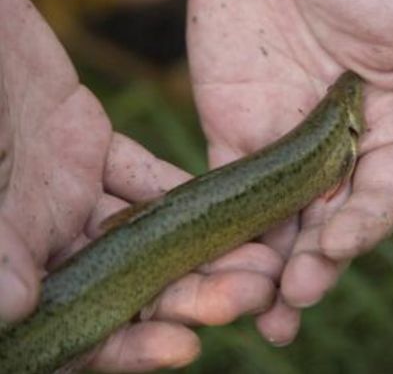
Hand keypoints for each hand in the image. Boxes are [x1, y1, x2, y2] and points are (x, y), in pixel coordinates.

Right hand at [0, 0, 280, 371]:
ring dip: (204, 243)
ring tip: (263, 254)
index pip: (76, 328)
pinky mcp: (85, 147)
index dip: (128, 348)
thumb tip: (13, 310)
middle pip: (131, 283)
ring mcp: (66, 194)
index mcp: (11, 261)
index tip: (187, 347)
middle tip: (256, 293)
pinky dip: (181, 190)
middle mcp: (43, 239)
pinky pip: (142, 175)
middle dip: (193, 294)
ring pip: (148, 231)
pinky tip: (230, 203)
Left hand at [185, 0, 392, 343]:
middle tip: (295, 301)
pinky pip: (229, 188)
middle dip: (316, 265)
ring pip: (281, 220)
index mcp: (391, 124)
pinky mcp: (235, 131)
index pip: (383, 192)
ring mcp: (285, 142)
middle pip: (331, 220)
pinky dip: (227, 230)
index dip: (364, 225)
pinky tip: (219, 263)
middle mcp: (339, 144)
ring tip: (263, 313)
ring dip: (271, 268)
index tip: (338, 246)